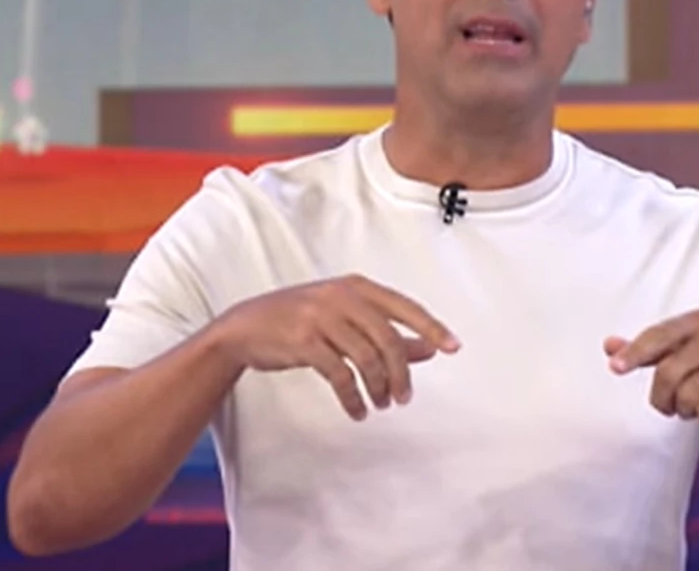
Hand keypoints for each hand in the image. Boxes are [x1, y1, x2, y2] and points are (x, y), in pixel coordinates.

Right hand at [216, 274, 459, 419]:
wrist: (245, 327)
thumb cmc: (302, 321)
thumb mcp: (346, 320)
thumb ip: (388, 332)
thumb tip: (430, 348)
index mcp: (356, 286)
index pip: (405, 307)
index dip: (431, 327)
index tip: (453, 347)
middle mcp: (342, 297)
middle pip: (387, 339)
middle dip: (401, 373)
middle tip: (404, 398)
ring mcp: (321, 316)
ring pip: (365, 358)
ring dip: (378, 388)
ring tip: (380, 404)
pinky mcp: (304, 341)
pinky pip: (339, 374)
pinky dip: (352, 397)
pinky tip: (358, 410)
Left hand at [604, 310, 698, 425]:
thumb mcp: (692, 348)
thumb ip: (651, 348)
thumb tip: (608, 346)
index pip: (658, 336)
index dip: (634, 353)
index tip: (615, 368)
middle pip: (668, 372)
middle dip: (661, 398)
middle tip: (668, 408)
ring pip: (687, 394)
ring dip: (684, 410)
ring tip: (695, 407)